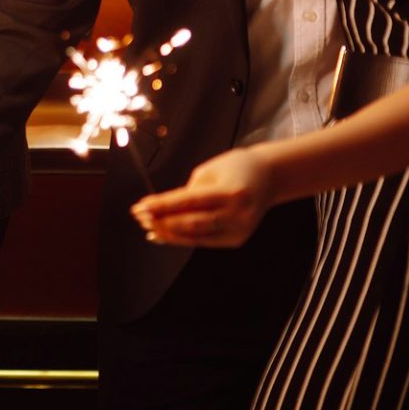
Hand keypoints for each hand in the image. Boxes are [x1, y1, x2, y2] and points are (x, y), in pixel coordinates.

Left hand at [131, 147, 272, 248]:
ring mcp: (238, 230)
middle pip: (191, 223)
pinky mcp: (236, 239)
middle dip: (162, 221)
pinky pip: (204, 241)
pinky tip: (163, 235)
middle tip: (139, 216)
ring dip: (168, 233)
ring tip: (147, 227)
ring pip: (196, 236)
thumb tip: (163, 211)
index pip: (189, 201)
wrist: (269, 178)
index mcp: (231, 192)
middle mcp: (237, 215)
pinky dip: (182, 239)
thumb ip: (189, 192)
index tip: (141, 205)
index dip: (162, 205)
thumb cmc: (236, 167)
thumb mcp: (210, 171)